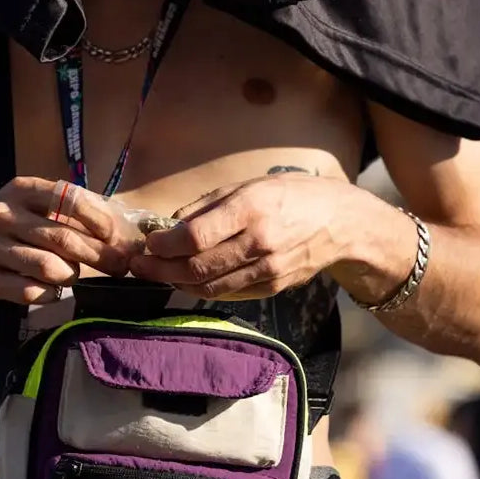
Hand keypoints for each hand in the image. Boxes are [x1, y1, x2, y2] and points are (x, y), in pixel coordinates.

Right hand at [0, 177, 127, 304]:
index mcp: (21, 190)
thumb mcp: (26, 206)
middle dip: (98, 255)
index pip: (69, 199)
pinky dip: (49, 293)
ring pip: (49, 267)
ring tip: (71, 275)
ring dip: (70, 275)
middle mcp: (4, 213)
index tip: (115, 235)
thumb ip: (65, 211)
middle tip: (119, 267)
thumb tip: (115, 227)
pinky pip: (31, 291)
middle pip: (63, 238)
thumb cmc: (0, 227)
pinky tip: (50, 290)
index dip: (98, 219)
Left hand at [129, 173, 353, 299]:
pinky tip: (184, 282)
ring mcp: (267, 270)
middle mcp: (258, 243)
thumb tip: (169, 225)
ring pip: (209, 287)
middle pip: (197, 267)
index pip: (195, 237)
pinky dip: (201, 289)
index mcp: (250, 209)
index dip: (164, 244)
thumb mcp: (248, 185)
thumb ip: (206, 206)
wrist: (341, 223)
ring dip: (175, 283)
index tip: (148, 243)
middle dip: (160, 269)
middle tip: (138, 266)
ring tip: (155, 275)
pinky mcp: (272, 288)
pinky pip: (227, 293)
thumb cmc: (291, 195)